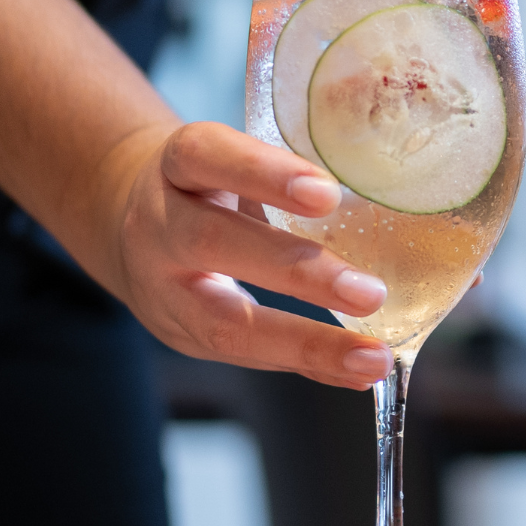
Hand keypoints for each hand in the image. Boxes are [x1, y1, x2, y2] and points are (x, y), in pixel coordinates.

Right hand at [88, 120, 395, 389]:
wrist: (127, 224)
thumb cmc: (208, 185)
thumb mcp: (228, 156)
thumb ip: (287, 166)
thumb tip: (398, 184)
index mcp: (176, 164)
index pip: (206, 155)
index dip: (261, 172)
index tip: (326, 192)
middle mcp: (159, 224)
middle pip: (212, 243)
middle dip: (296, 272)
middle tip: (369, 293)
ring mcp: (161, 287)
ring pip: (223, 322)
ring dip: (306, 341)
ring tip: (372, 356)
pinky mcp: (181, 334)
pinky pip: (244, 356)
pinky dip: (307, 364)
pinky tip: (357, 371)